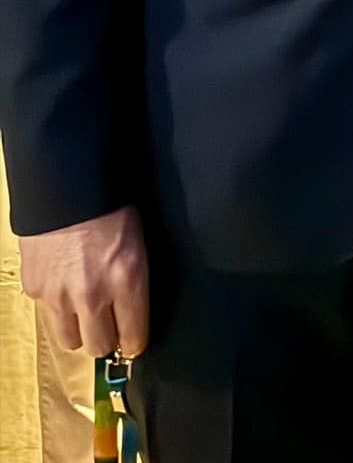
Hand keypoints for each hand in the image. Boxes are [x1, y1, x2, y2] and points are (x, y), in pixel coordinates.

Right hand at [19, 206, 149, 359]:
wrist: (66, 184)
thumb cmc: (108, 204)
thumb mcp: (136, 241)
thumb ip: (133, 281)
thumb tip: (131, 311)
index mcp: (127, 278)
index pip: (133, 336)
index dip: (134, 342)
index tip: (133, 342)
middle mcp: (94, 294)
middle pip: (100, 347)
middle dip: (106, 337)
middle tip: (109, 323)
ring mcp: (60, 296)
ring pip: (72, 341)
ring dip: (80, 330)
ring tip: (85, 310)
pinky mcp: (36, 291)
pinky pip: (49, 318)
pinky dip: (58, 310)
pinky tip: (65, 287)